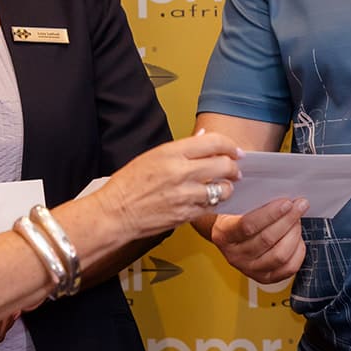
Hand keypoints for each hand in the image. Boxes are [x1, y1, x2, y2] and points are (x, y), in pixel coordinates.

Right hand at [101, 132, 242, 239]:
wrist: (115, 213)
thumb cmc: (128, 184)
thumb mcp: (152, 156)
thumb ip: (182, 147)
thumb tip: (203, 136)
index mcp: (171, 153)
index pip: (214, 142)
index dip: (230, 145)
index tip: (235, 151)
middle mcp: (181, 172)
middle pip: (224, 165)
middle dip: (233, 167)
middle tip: (234, 170)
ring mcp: (185, 195)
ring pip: (222, 189)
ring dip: (226, 188)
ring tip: (222, 187)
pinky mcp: (186, 215)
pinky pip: (211, 207)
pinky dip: (213, 203)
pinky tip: (208, 200)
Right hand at [205, 198, 308, 282]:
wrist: (226, 236)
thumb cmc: (234, 216)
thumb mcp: (235, 205)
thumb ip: (253, 199)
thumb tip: (283, 196)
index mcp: (224, 234)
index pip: (248, 225)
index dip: (271, 214)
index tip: (287, 203)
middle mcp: (234, 255)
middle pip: (267, 240)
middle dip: (288, 220)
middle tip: (300, 206)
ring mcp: (248, 269)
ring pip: (279, 255)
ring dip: (294, 234)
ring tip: (297, 221)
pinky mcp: (263, 277)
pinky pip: (288, 269)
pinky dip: (298, 252)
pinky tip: (297, 239)